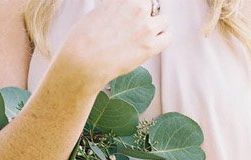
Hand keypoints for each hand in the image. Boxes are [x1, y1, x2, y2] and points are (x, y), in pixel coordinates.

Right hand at [54, 0, 170, 90]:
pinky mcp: (150, 46)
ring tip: (141, 38)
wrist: (81, 63)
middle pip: (153, 5)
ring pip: (164, 20)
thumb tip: (119, 11)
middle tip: (133, 28)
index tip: (133, 15)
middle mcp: (138, 7)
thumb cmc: (81, 41)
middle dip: (146, 15)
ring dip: (155, 27)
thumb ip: (114, 9)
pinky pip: (168, 37)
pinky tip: (150, 45)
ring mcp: (146, 27)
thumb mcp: (96, 14)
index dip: (137, 7)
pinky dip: (161, 40)